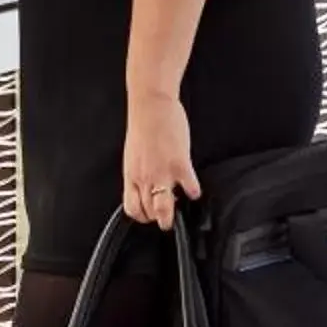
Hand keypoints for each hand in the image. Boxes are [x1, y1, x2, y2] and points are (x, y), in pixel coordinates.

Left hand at [122, 92, 200, 229]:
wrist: (151, 105)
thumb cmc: (143, 126)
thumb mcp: (133, 154)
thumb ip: (139, 172)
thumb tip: (144, 184)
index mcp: (132, 174)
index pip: (132, 207)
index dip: (141, 216)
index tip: (149, 215)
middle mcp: (145, 177)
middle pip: (148, 212)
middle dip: (158, 220)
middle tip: (166, 220)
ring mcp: (162, 172)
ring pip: (164, 208)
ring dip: (172, 215)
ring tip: (179, 212)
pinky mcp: (180, 164)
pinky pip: (189, 188)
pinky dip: (194, 192)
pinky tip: (194, 189)